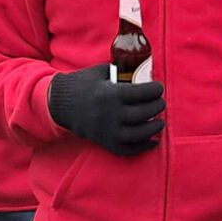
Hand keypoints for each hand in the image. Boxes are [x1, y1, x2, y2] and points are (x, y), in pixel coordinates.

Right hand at [47, 69, 164, 155]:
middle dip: (157, 107)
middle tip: (161, 103)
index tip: (159, 88)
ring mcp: (107, 131)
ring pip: (138, 134)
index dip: (155, 90)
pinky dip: (143, 147)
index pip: (141, 93)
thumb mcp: (101, 72)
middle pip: (142, 113)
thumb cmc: (83, 84)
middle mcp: (110, 114)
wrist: (60, 104)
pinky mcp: (105, 142)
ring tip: (160, 123)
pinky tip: (153, 141)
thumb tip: (142, 71)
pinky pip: (127, 149)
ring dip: (153, 129)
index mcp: (110, 94)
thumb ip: (121, 72)